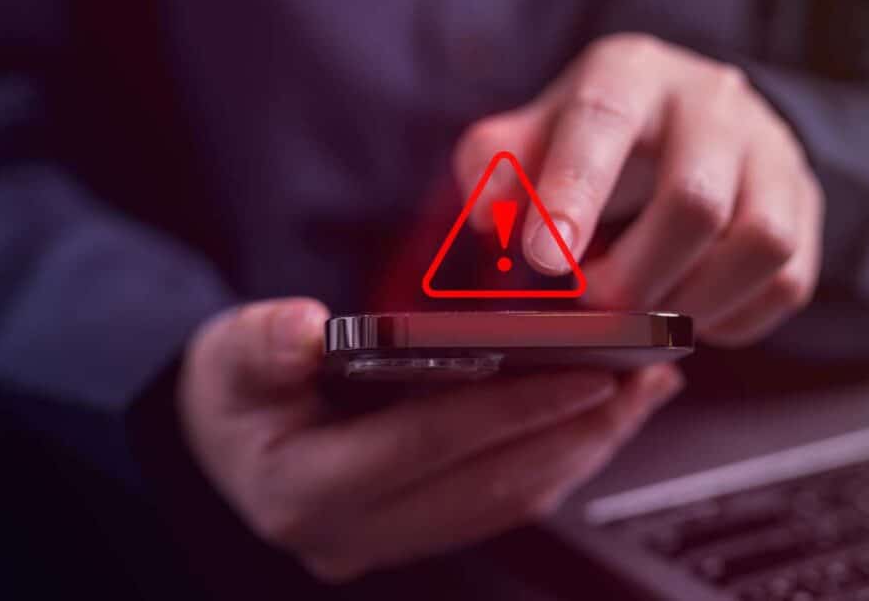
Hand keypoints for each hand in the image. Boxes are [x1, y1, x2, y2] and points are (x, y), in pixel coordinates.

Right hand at [179, 298, 682, 581]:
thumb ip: (263, 344)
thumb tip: (308, 328)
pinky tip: (598, 420)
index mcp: (309, 489)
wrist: (225, 448)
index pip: (431, 445)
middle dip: (577, 428)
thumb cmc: (232, 396)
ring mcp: (395, 540)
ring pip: (513, 500)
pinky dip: (560, 458)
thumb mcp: (229, 357)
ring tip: (641, 393)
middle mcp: (359, 531)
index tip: (586, 372)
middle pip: (492, 482)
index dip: (513, 407)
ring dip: (584, 446)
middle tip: (643, 377)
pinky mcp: (424, 532)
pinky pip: (507, 501)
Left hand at [456, 34, 823, 345]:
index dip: (573, 192)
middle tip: (597, 305)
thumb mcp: (538, 132)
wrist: (691, 119)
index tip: (545, 260)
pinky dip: (733, 318)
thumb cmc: (599, 136)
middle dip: (636, 275)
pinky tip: (690, 313)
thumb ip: (497, 164)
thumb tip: (488, 214)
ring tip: (648, 314)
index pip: (604, 121)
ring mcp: (771, 151)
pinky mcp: (805, 204)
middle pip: (695, 201)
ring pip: (759, 244)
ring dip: (693, 302)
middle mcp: (713, 102)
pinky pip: (788, 280)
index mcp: (631, 74)